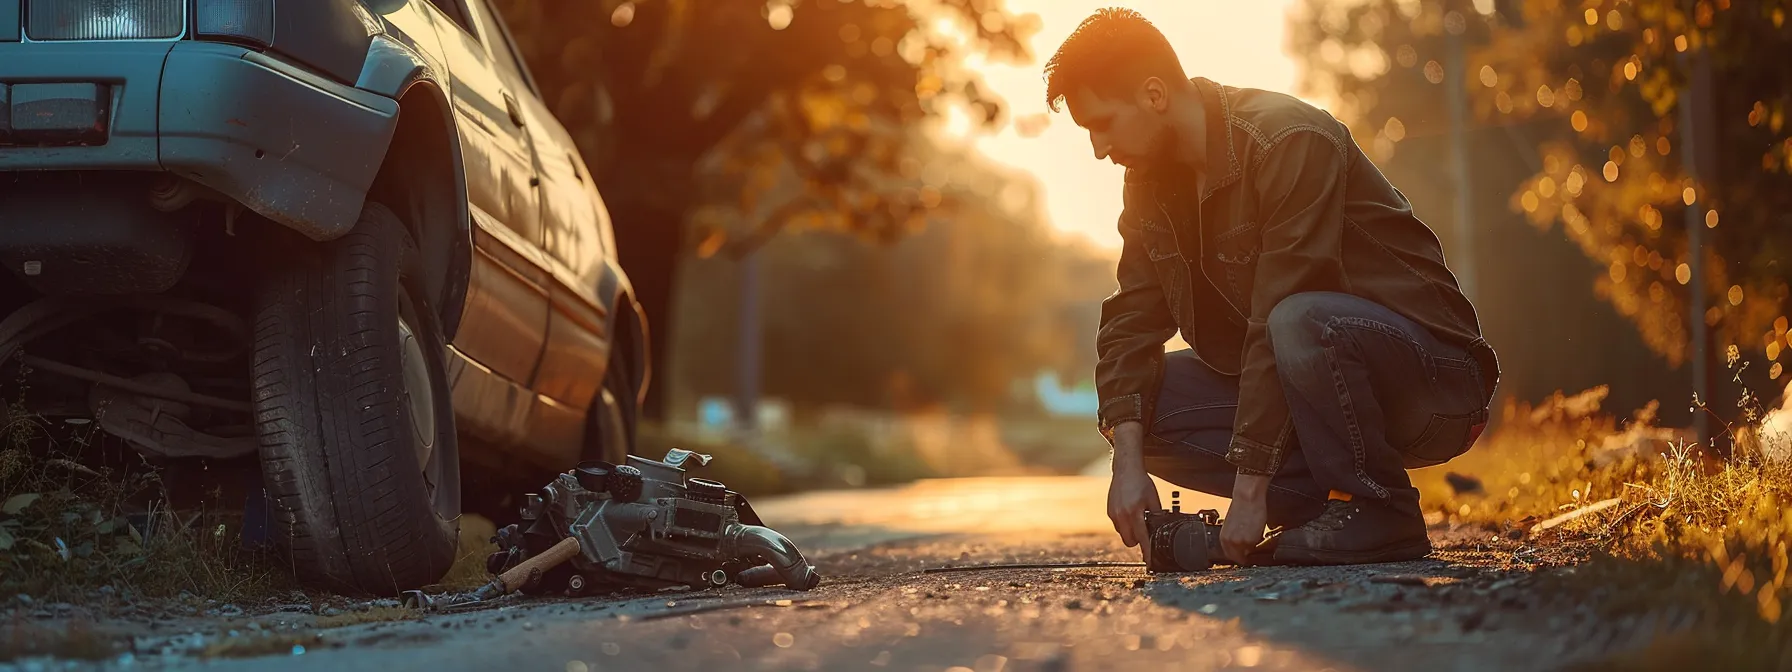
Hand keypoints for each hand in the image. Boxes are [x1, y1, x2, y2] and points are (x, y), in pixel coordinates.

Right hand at [1106, 422, 1159, 551]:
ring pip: (1122, 534)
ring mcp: (1114, 514)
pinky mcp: (1110, 511)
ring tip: (1138, 517)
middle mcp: (1122, 515)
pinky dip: (1125, 524)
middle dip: (1138, 540)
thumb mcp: (1154, 498)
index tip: (1149, 562)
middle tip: (1145, 530)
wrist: (1126, 470)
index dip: (1146, 551)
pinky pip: (1118, 525)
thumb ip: (1157, 514)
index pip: (1142, 538)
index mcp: (1135, 513)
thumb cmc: (1141, 482)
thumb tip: (1161, 528)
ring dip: (1130, 531)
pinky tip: (1130, 512)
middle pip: (1129, 541)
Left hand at [1220, 473, 1271, 564]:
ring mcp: (1239, 543)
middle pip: (1238, 558)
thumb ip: (1234, 538)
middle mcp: (1229, 543)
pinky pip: (1255, 548)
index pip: (1230, 556)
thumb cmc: (1241, 507)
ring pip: (1248, 554)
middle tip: (1251, 549)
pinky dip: (1257, 544)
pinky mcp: (1250, 541)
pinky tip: (1258, 534)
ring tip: (1255, 539)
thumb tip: (1240, 545)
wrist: (1247, 497)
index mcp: (1223, 538)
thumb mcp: (1232, 526)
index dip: (1238, 556)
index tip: (1244, 554)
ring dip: (1251, 549)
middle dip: (1244, 555)